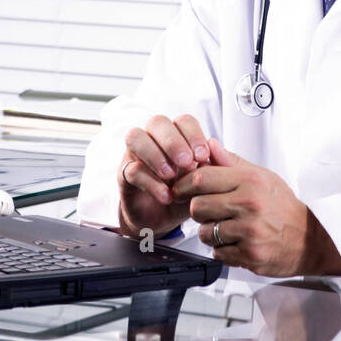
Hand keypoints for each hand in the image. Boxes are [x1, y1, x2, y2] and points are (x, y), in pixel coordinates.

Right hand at [117, 114, 211, 235]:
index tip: (203, 156)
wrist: (165, 219)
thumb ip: (215, 164)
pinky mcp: (124, 175)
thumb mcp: (207, 182)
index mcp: (177, 135)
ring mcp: (136, 154)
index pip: (183, 121)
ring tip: (171, 175)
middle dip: (173, 141)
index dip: (193, 134)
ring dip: (155, 155)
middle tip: (186, 162)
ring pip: (136, 137)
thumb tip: (215, 143)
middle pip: (157, 122)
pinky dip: (150, 183)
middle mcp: (154, 139)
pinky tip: (166, 196)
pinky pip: (131, 170)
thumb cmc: (187, 194)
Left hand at [172, 138, 340, 277]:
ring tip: (228, 229)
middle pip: (197, 207)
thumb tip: (210, 144)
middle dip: (198, 212)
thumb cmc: (284, 207)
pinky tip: (238, 243)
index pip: (201, 178)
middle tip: (211, 212)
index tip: (180, 190)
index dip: (183, 184)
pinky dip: (223, 251)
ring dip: (210, 233)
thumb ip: (232, 163)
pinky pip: (217, 253)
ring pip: (204, 233)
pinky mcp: (250, 255)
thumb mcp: (262, 177)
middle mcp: (249, 204)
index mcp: (250, 181)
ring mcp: (250, 231)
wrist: (310, 240)